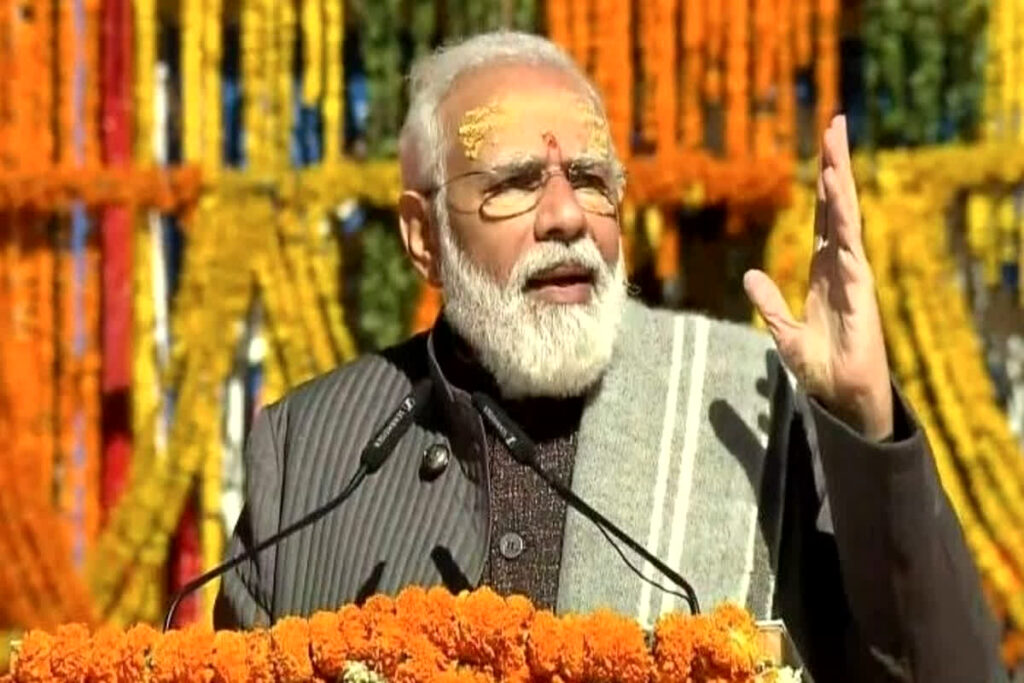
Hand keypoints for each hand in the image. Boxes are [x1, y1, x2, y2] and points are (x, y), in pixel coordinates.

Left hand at [743, 115, 893, 440]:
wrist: (841, 397)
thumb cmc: (820, 368)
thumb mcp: (783, 331)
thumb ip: (768, 303)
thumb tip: (749, 275)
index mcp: (823, 271)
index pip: (823, 219)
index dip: (823, 187)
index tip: (822, 154)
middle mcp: (840, 264)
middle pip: (837, 205)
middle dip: (836, 165)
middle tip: (835, 123)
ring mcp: (852, 272)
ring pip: (845, 214)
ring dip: (840, 176)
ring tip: (835, 138)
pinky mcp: (858, 285)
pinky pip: (849, 240)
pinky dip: (843, 211)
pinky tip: (836, 184)